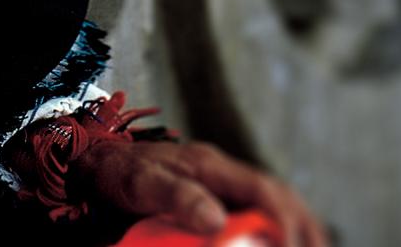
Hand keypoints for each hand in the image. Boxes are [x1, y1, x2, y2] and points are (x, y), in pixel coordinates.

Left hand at [73, 135, 328, 246]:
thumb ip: (176, 197)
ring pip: (277, 202)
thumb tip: (216, 221)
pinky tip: (289, 241)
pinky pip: (260, 210)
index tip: (292, 246)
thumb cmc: (119, 171)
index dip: (285, 222)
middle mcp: (224, 171)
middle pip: (280, 197)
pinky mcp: (217, 197)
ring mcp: (223, 183)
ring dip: (300, 229)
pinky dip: (280, 227)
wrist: (96, 162)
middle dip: (303, 229)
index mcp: (211, 164)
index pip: (264, 191)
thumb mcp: (142, 182)